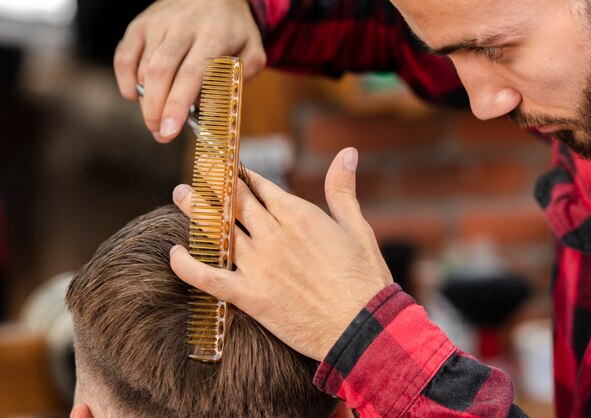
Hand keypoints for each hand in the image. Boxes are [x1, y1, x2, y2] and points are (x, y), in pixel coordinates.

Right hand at [114, 0, 265, 142]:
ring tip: (157, 118)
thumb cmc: (233, 30)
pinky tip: (137, 97)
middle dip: (156, 110)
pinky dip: (126, 82)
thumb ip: (236, 83)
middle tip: (161, 134)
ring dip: (146, 100)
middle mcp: (182, 28)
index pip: (190, 76)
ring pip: (142, 69)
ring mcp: (157, 25)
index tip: (169, 131)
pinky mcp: (139, 25)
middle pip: (160, 74)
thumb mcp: (252, 53)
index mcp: (213, 36)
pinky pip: (124, 57)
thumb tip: (210, 111)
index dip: (177, 106)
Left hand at [170, 148, 392, 360]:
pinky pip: (209, 277)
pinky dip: (188, 265)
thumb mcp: (357, 227)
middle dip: (214, 183)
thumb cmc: (364, 278)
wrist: (362, 327)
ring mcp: (259, 265)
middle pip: (234, 202)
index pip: (260, 186)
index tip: (228, 165)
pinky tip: (174, 254)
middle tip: (197, 171)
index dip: (242, 174)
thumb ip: (343, 189)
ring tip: (180, 195)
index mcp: (298, 215)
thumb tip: (347, 152)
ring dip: (197, 211)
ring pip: (218, 231)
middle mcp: (273, 235)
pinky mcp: (251, 296)